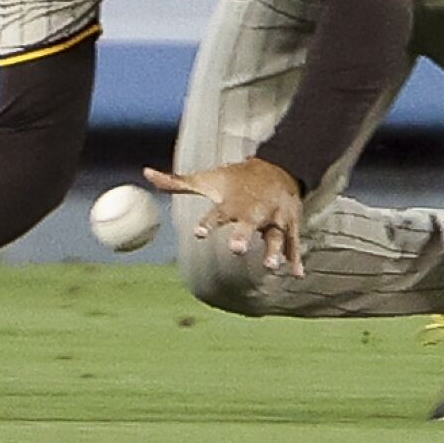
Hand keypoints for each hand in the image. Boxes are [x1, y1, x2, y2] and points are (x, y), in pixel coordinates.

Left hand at [144, 158, 304, 276]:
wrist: (277, 167)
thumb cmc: (235, 179)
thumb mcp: (207, 179)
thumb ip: (177, 183)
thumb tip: (146, 173)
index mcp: (232, 201)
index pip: (217, 213)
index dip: (209, 223)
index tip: (199, 233)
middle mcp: (253, 209)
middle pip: (248, 223)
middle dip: (243, 235)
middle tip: (236, 248)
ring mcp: (274, 217)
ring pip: (275, 235)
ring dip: (274, 250)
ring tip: (271, 266)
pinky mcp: (289, 224)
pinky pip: (293, 243)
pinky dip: (295, 258)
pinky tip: (297, 275)